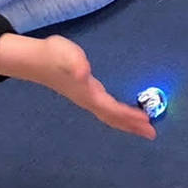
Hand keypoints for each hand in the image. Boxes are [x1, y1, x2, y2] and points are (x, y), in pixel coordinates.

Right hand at [0, 33, 155, 139]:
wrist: (35, 60)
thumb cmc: (53, 55)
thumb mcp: (65, 53)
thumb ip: (75, 63)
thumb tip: (84, 73)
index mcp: (88, 93)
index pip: (111, 108)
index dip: (128, 115)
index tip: (146, 120)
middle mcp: (88, 100)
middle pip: (113, 118)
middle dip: (132, 125)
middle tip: (152, 133)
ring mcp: (86, 99)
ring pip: (109, 116)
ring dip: (127, 123)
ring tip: (143, 127)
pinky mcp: (85, 94)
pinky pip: (106, 110)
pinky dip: (119, 114)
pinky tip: (125, 112)